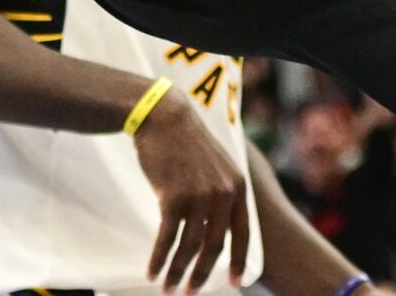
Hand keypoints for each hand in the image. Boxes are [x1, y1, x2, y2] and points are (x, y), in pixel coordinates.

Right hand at [131, 95, 250, 293]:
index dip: (240, 261)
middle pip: (214, 247)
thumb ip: (223, 191)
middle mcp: (222, 194)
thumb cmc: (187, 142)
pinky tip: (152, 272)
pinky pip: (166, 238)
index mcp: (238, 187)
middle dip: (202, 274)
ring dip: (177, 272)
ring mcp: (199, 196)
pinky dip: (159, 259)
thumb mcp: (217, 164)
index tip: (237, 282)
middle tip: (191, 292)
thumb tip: (219, 225)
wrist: (164, 116)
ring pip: (189, 247)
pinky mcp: (173, 197)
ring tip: (168, 288)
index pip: (243, 234)